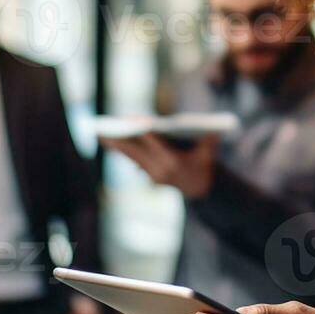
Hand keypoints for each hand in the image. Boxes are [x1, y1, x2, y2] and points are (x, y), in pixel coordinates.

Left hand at [103, 133, 217, 198]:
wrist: (200, 190)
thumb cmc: (204, 166)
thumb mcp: (209, 155)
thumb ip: (209, 144)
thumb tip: (212, 134)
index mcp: (174, 162)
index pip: (156, 145)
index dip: (145, 133)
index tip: (134, 123)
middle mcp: (160, 169)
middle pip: (137, 152)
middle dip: (121, 141)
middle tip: (105, 131)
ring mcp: (153, 174)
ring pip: (132, 158)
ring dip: (117, 147)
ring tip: (102, 135)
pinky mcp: (150, 176)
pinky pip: (134, 161)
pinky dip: (123, 152)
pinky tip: (111, 143)